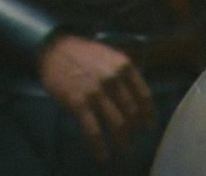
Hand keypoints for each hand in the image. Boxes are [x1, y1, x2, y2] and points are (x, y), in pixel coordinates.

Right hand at [38, 34, 154, 162]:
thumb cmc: (84, 53)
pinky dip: (100, 147)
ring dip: (122, 139)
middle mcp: (114, 80)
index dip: (148, 113)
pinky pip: (93, 130)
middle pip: (132, 111)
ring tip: (124, 148)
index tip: (150, 125)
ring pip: (116, 123)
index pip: (144, 95)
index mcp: (125, 67)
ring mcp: (97, 93)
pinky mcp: (79, 104)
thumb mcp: (111, 56)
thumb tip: (135, 95)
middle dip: (135, 129)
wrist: (55, 50)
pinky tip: (103, 156)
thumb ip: (124, 73)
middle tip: (134, 138)